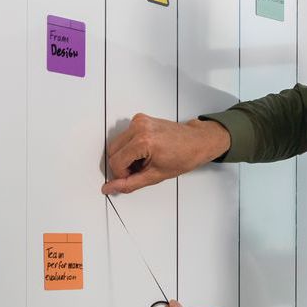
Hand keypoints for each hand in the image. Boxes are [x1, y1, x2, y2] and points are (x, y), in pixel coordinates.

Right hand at [101, 114, 229, 194]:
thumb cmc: (183, 157)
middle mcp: (140, 127)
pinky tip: (144, 151)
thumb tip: (110, 188)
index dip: (121, 174)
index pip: (116, 162)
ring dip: (125, 156)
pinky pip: (124, 136)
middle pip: (112, 151)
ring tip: (144, 160)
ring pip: (117, 144)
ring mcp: (139, 121)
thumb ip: (130, 183)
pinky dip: (130, 146)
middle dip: (122, 165)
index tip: (133, 177)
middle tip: (139, 170)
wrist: (197, 141)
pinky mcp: (140, 119)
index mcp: (144, 141)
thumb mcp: (156, 176)